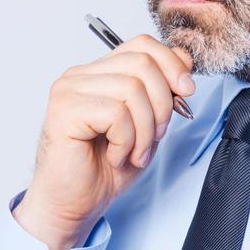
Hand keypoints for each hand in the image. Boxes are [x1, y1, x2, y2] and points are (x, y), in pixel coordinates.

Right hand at [17, 34, 195, 249]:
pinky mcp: (64, 111)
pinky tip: (115, 155)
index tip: (185, 93)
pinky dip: (126, 140)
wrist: (73, 205)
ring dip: (144, 129)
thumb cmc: (102, 170)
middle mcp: (80, 76)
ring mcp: (69, 91)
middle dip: (162, 104)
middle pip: (142, 63)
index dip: (171, 64)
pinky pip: (116, 113)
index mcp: (98, 74)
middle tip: (154, 137)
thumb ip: (161, 91)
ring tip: (133, 152)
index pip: (141, 44)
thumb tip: (184, 59)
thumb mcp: (146, 125)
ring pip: (132, 88)